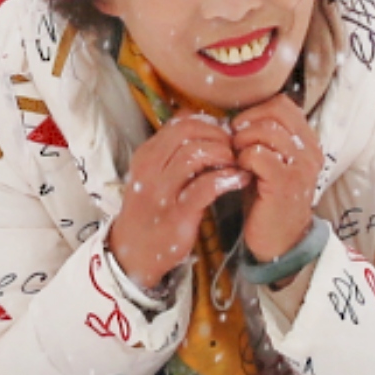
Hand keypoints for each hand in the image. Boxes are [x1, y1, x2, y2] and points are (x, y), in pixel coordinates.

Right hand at [101, 111, 246, 286]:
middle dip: (218, 136)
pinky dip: (228, 179)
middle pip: (187, 132)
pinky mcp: (178, 213)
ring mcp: (162, 191)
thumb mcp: (152, 175)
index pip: (179, 123)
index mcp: (146, 155)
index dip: (208, 125)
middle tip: (234, 148)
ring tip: (237, 163)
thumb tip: (200, 124)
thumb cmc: (150, 209)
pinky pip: (206, 187)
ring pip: (195, 154)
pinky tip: (240, 180)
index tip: (224, 136)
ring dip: (223, 155)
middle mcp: (150, 168)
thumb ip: (172, 152)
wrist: (134, 251)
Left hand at [226, 103, 324, 262]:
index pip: (282, 103)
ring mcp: (301, 166)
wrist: (279, 240)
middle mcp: (310, 150)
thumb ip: (262, 135)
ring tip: (237, 159)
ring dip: (242, 142)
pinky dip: (242, 159)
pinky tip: (240, 172)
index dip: (256, 110)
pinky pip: (258, 154)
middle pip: (274, 112)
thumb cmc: (267, 197)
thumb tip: (234, 111)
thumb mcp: (269, 160)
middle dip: (246, 123)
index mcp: (308, 141)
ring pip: (265, 131)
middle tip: (235, 143)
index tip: (241, 128)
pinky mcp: (286, 183)